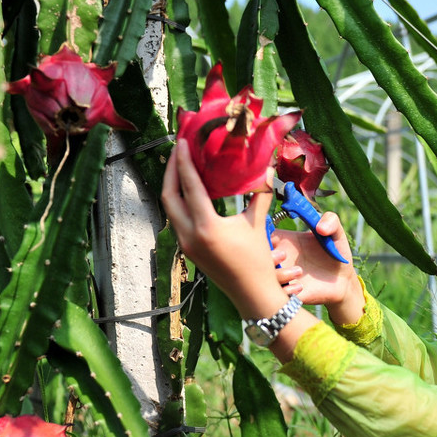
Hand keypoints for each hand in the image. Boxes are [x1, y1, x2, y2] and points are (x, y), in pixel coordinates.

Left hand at [161, 140, 288, 320]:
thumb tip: (267, 166)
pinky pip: (177, 219)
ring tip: (181, 168)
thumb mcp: (258, 223)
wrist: (251, 294)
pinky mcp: (187, 249)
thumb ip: (260, 193)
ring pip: (170, 209)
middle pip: (169, 196)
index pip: (189, 186)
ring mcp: (185, 244)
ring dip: (173, 187)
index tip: (181, 142)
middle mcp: (190, 235)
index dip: (184, 162)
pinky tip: (190, 192)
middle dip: (170, 171)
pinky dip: (180, 202)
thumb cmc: (258, 260)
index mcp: (206, 227)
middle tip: (177, 151)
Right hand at [267, 212, 364, 324]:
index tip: (275, 238)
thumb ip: (331, 220)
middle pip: (256, 256)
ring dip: (277, 274)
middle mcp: (278, 258)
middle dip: (266, 255)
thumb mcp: (336, 232)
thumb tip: (320, 227)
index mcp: (284, 240)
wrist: (343, 281)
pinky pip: (276, 294)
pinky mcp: (287, 293)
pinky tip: (302, 286)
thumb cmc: (336, 253)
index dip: (262, 235)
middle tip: (283, 255)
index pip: (262, 234)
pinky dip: (285, 290)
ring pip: (262, 277)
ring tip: (299, 271)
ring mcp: (281, 276)